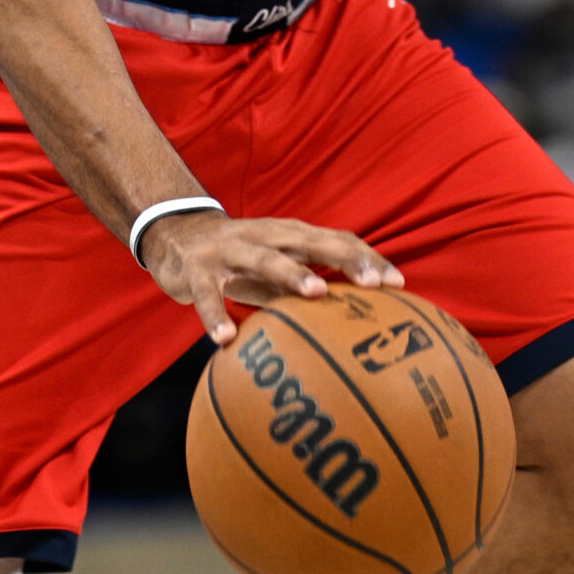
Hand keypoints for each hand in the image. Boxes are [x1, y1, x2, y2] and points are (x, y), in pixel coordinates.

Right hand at [143, 211, 403, 345]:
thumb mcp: (277, 268)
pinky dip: (216, 314)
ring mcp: (231, 249)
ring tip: (316, 294)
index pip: (338, 240)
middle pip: (313, 242)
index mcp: (291, 235)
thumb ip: (307, 289)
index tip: (398, 284)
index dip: (368, 258)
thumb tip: (351, 325)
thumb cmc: (241, 258)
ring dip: (292, 273)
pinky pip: (208, 294)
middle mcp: (267, 235)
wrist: (175, 235)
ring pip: (266, 258)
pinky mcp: (197, 269)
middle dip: (345, 260)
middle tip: (373, 283)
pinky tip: (226, 339)